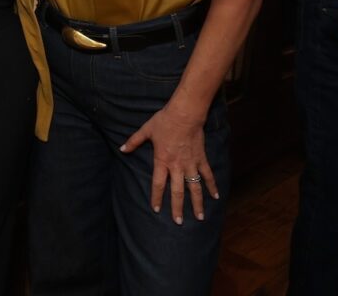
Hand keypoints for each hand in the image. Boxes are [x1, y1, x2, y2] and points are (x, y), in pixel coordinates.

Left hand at [121, 103, 218, 224]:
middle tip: (178, 221)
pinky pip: (207, 175)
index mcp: (162, 161)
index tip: (156, 210)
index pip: (158, 184)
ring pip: (194, 188)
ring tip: (199, 217)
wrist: (185, 114)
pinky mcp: (201, 159)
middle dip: (177, 208)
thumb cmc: (164, 121)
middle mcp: (177, 166)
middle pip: (177, 191)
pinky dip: (212, 186)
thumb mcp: (146, 131)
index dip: (156, 197)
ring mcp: (191, 164)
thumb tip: (122, 149)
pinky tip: (215, 197)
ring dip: (197, 203)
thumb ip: (134, 141)